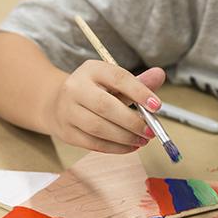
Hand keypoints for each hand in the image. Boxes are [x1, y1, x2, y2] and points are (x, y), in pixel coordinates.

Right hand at [44, 61, 166, 152]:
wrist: (58, 103)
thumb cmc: (94, 91)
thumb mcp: (114, 81)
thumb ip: (138, 82)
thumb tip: (159, 75)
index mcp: (91, 70)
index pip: (118, 78)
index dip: (140, 92)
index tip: (157, 106)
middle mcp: (75, 88)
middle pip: (106, 106)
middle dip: (132, 121)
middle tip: (150, 130)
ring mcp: (68, 111)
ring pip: (99, 128)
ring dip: (125, 137)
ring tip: (142, 139)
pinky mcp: (66, 132)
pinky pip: (93, 143)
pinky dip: (115, 148)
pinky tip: (130, 146)